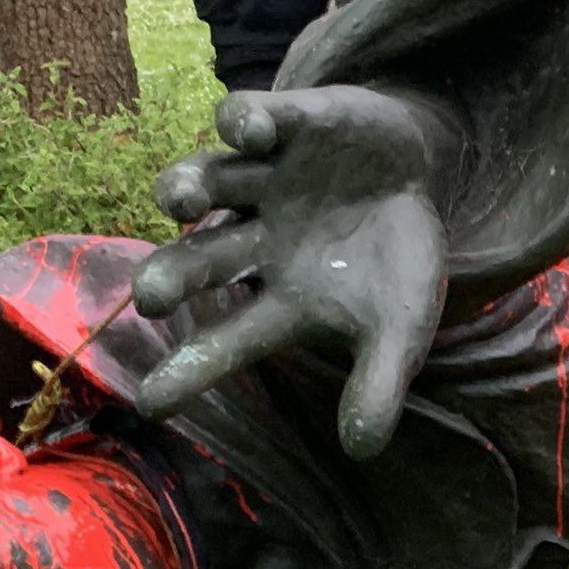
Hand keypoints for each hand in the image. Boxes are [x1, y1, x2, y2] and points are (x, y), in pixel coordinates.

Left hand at [130, 87, 459, 458]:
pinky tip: (252, 132)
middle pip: (198, 261)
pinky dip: (245, 122)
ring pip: (206, 183)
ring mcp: (262, 182)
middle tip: (151, 296)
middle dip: (171, 276)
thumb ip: (380, 382)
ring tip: (181, 201)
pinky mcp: (284, 124)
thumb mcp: (402, 326)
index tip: (152, 404)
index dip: (189, 371)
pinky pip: (250, 120)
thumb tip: (361, 448)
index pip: (223, 341)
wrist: (417, 173)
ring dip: (187, 188)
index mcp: (277, 297)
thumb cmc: (399, 259)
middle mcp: (253, 240)